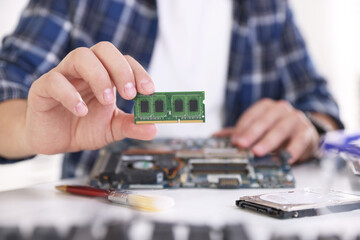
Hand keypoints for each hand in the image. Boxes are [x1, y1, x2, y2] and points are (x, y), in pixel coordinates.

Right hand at [25, 42, 156, 154]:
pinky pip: (55, 81)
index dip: (138, 72)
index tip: (149, 90)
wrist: (54, 139)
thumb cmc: (82, 127)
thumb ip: (130, 126)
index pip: (124, 61)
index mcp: (105, 76)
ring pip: (80, 56)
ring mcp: (64, 76)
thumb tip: (152, 128)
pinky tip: (81, 111)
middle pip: (104, 50)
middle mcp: (86, 71)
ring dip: (99, 76)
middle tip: (130, 94)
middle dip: (121, 69)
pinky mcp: (43, 88)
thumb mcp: (111, 129)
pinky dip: (70, 95)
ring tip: (107, 100)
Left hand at [214, 99, 318, 163]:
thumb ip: (240, 132)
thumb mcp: (259, 129)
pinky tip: (285, 159)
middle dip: (252, 134)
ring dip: (268, 142)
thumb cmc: (278, 131)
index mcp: (266, 107)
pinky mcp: (306, 132)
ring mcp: (295, 120)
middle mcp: (281, 110)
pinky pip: (299, 141)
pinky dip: (292, 150)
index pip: (251, 116)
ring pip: (280, 129)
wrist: (305, 133)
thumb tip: (216, 136)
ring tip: (258, 152)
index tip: (233, 141)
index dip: (241, 128)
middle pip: (264, 121)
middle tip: (242, 145)